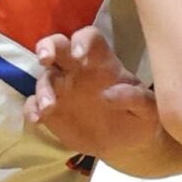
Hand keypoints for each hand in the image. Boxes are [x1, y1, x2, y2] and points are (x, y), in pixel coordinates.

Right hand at [23, 27, 161, 155]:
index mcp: (102, 63)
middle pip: (58, 46)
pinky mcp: (52, 111)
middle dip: (48, 47)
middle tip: (46, 58)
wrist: (129, 143)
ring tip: (49, 107)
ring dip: (43, 89)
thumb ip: (136, 98)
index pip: (89, 38)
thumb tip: (111, 94)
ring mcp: (62, 90)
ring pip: (45, 78)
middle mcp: (78, 71)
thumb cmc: (141, 118)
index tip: (80, 54)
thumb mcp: (149, 110)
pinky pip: (34, 105)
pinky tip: (37, 120)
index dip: (82, 40)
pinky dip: (31, 109)